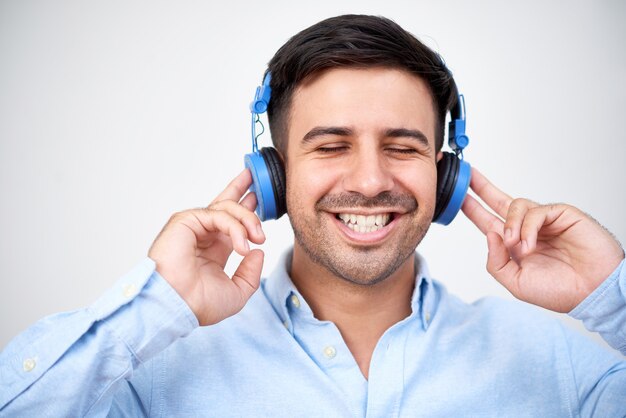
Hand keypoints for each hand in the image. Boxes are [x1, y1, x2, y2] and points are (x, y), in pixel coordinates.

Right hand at [148, 169, 265, 324]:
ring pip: (228, 208)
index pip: (233, 223)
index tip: (260, 200)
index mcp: (214, 249)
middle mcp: (204, 234)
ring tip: (258, 238)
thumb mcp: (237, 292)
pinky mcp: (186, 220)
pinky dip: (235, 228)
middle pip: (225, 203)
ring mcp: (195, 226)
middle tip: (255, 176)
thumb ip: (251, 273)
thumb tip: (258, 252)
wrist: (177, 306)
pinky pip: (219, 215)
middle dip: (242, 187)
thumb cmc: (199, 304)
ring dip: (248, 220)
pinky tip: (242, 245)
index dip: (247, 210)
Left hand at [462, 168, 623, 312]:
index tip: (456, 196)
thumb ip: (496, 261)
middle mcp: (526, 229)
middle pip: (499, 200)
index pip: (488, 221)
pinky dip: (528, 227)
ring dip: (510, 225)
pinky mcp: (560, 214)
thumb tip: (489, 234)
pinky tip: (529, 244)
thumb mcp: (515, 282)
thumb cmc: (560, 290)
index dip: (473, 208)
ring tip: (515, 246)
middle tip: (466, 175)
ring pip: (515, 204)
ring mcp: (543, 220)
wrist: (593, 292)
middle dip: (481, 187)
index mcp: (514, 244)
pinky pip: (536, 211)